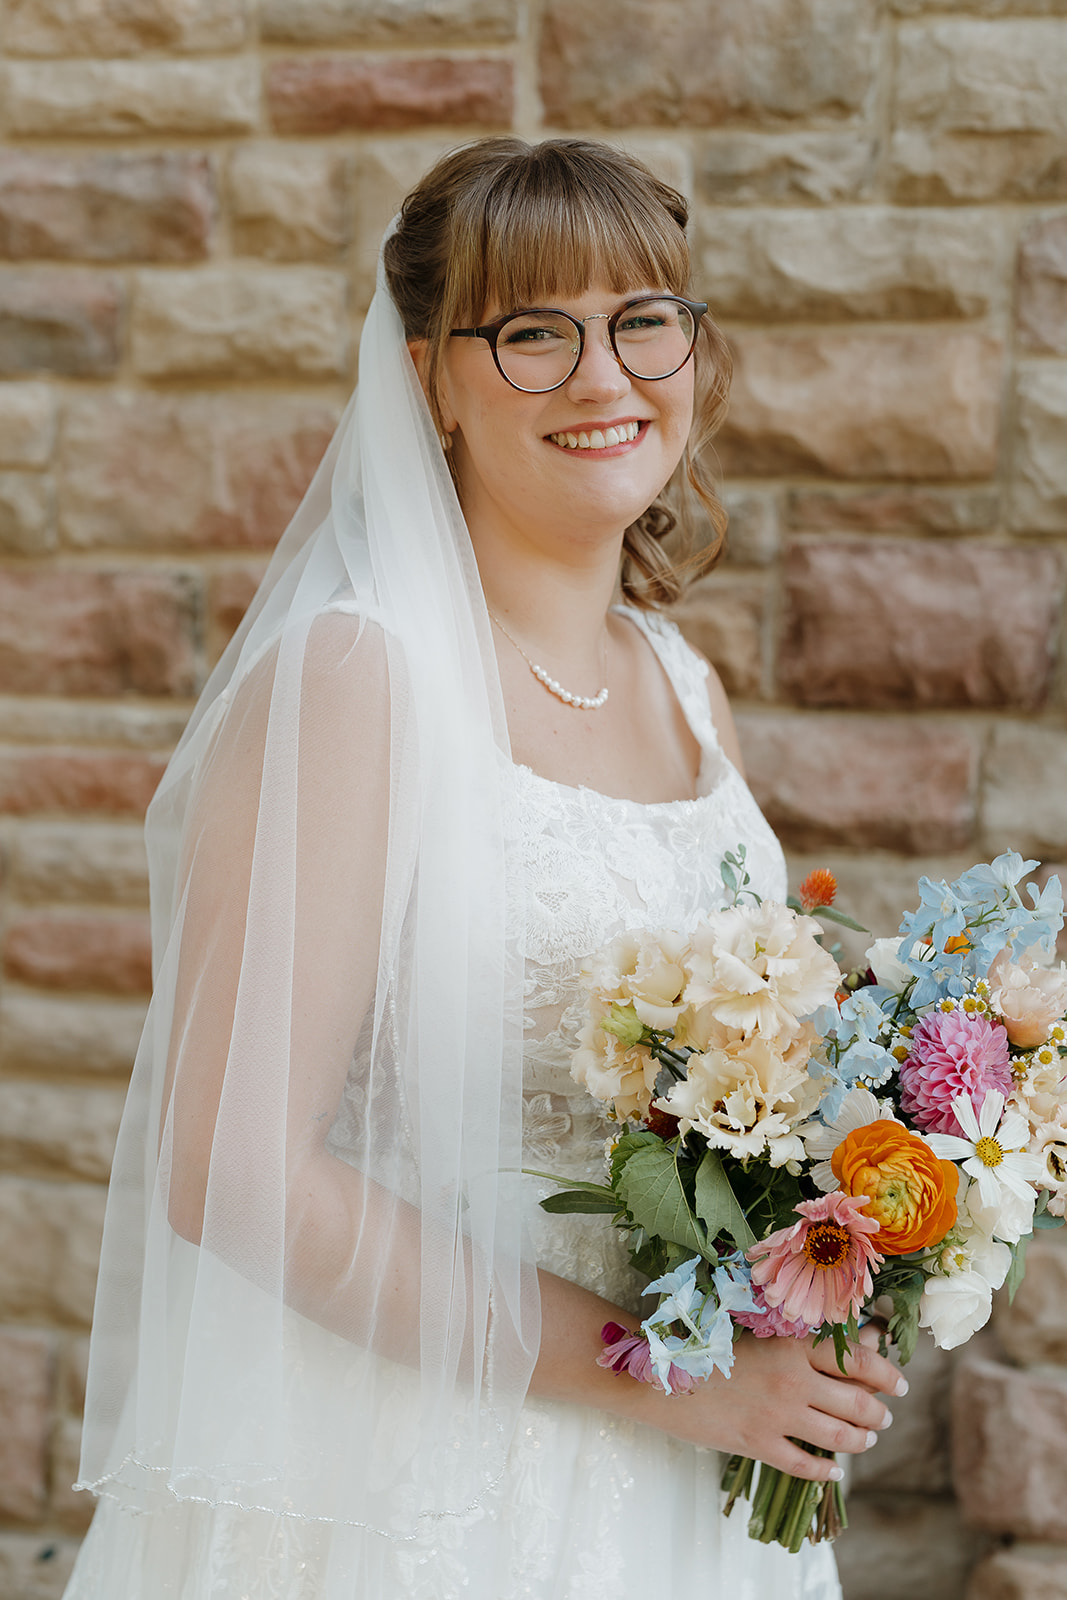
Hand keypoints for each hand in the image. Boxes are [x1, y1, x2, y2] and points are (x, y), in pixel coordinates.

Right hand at [638, 1329, 905, 1481]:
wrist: (658, 1374)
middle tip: (884, 1416)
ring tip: (866, 1438)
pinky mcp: (758, 1444)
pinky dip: (826, 1470)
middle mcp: (792, 1380)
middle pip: (857, 1401)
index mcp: (791, 1343)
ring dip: (861, 1439)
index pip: (857, 1360)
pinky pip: (806, 1465)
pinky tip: (832, 1469)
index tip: (899, 1382)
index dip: (886, 1373)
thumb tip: (857, 1342)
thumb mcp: (758, 1330)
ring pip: (840, 1436)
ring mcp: (776, 1415)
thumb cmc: (707, 1341)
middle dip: (879, 1412)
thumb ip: (804, 1338)